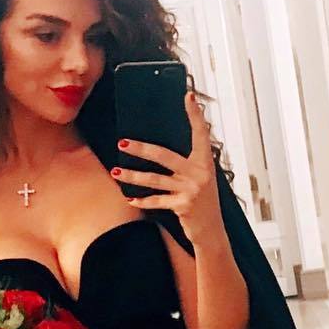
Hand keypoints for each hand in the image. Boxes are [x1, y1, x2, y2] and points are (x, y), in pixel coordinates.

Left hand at [113, 91, 224, 246]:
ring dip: (133, 176)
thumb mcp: (200, 178)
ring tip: (116, 172)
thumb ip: (187, 164)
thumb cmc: (204, 202)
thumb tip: (162, 150)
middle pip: (165, 155)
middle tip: (123, 142)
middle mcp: (199, 173)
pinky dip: (142, 201)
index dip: (195, 115)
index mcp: (205, 162)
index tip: (189, 96)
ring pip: (155, 179)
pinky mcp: (183, 206)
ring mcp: (190, 190)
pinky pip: (157, 201)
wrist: (212, 231)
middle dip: (141, 149)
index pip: (200, 134)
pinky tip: (129, 199)